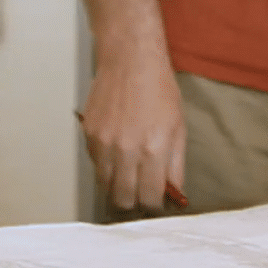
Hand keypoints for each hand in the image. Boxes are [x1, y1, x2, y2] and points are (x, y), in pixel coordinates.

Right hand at [79, 54, 185, 211]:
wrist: (130, 60)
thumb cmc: (158, 89)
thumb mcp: (178, 128)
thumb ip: (176, 165)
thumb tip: (174, 193)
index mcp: (154, 150)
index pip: (150, 199)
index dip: (154, 207)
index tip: (155, 204)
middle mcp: (126, 151)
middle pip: (123, 200)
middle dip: (133, 204)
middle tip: (140, 196)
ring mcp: (104, 144)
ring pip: (105, 186)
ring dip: (117, 188)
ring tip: (128, 177)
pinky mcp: (89, 135)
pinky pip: (95, 165)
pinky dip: (105, 167)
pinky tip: (116, 154)